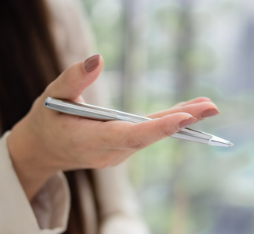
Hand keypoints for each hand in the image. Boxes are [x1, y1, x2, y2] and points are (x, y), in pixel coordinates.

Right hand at [8, 54, 219, 198]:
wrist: (42, 151)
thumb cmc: (46, 120)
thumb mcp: (50, 96)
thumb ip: (73, 79)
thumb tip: (98, 58)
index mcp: (90, 141)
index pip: (128, 136)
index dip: (156, 129)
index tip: (182, 120)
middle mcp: (109, 153)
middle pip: (149, 136)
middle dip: (181, 122)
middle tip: (211, 107)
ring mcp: (119, 154)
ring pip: (153, 136)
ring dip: (182, 121)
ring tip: (209, 106)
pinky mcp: (124, 149)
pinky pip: (150, 134)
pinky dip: (171, 122)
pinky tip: (192, 111)